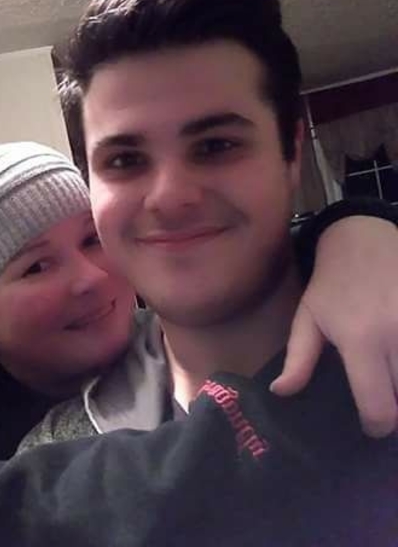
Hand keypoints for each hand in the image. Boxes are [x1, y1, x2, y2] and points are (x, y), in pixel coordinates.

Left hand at [272, 216, 397, 437]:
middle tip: (385, 403)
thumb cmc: (330, 284)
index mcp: (361, 340)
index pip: (380, 405)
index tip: (371, 425)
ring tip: (393, 383)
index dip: (376, 425)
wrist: (363, 240)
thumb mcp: (306, 320)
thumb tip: (280, 393)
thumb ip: (298, 361)